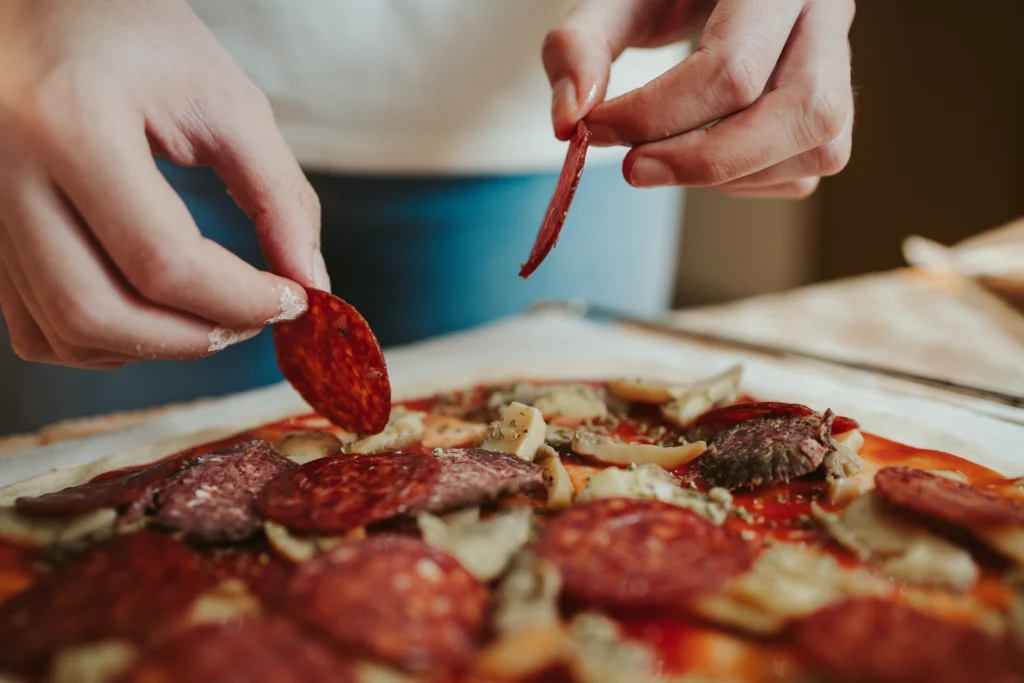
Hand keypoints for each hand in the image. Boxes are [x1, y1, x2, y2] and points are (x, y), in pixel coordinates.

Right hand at [0, 0, 323, 368]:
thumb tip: (310, 281)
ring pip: (64, 331)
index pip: (162, 259)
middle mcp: (5, 173)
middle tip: (255, 319)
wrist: (37, 6)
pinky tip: (153, 314)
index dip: (240, 299)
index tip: (295, 300)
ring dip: (153, 347)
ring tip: (214, 316)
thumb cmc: (134, 35)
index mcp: (69, 125)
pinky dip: (103, 342)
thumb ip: (278, 194)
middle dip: (197, 336)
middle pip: (100, 311)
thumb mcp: (223, 98)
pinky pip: (34, 327)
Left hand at [544, 0, 854, 197]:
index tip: (593, 129)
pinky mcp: (836, 106)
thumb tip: (568, 122)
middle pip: (801, 112)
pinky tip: (703, 152)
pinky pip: (810, 166)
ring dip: (731, 173)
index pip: (733, 68)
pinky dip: (750, 180)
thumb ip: (580, 45)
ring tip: (665, 155)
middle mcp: (828, 13)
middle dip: (704, 159)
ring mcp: (842, 61)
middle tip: (632, 169)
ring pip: (819, 145)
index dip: (655, 115)